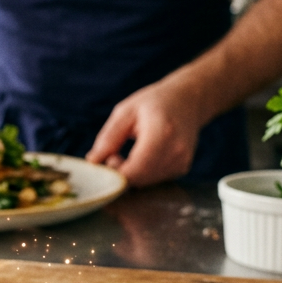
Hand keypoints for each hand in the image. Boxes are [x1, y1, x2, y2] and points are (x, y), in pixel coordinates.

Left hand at [86, 78, 206, 186]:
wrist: (188, 100)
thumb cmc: (154, 102)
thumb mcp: (126, 112)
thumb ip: (108, 138)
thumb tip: (93, 162)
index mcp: (161, 133)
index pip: (134, 170)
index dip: (115, 173)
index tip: (107, 159)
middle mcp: (175, 151)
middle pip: (139, 179)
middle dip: (121, 173)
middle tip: (114, 155)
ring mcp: (182, 162)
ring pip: (146, 183)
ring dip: (132, 174)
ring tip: (130, 153)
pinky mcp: (182, 168)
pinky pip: (155, 179)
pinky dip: (143, 173)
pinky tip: (142, 156)